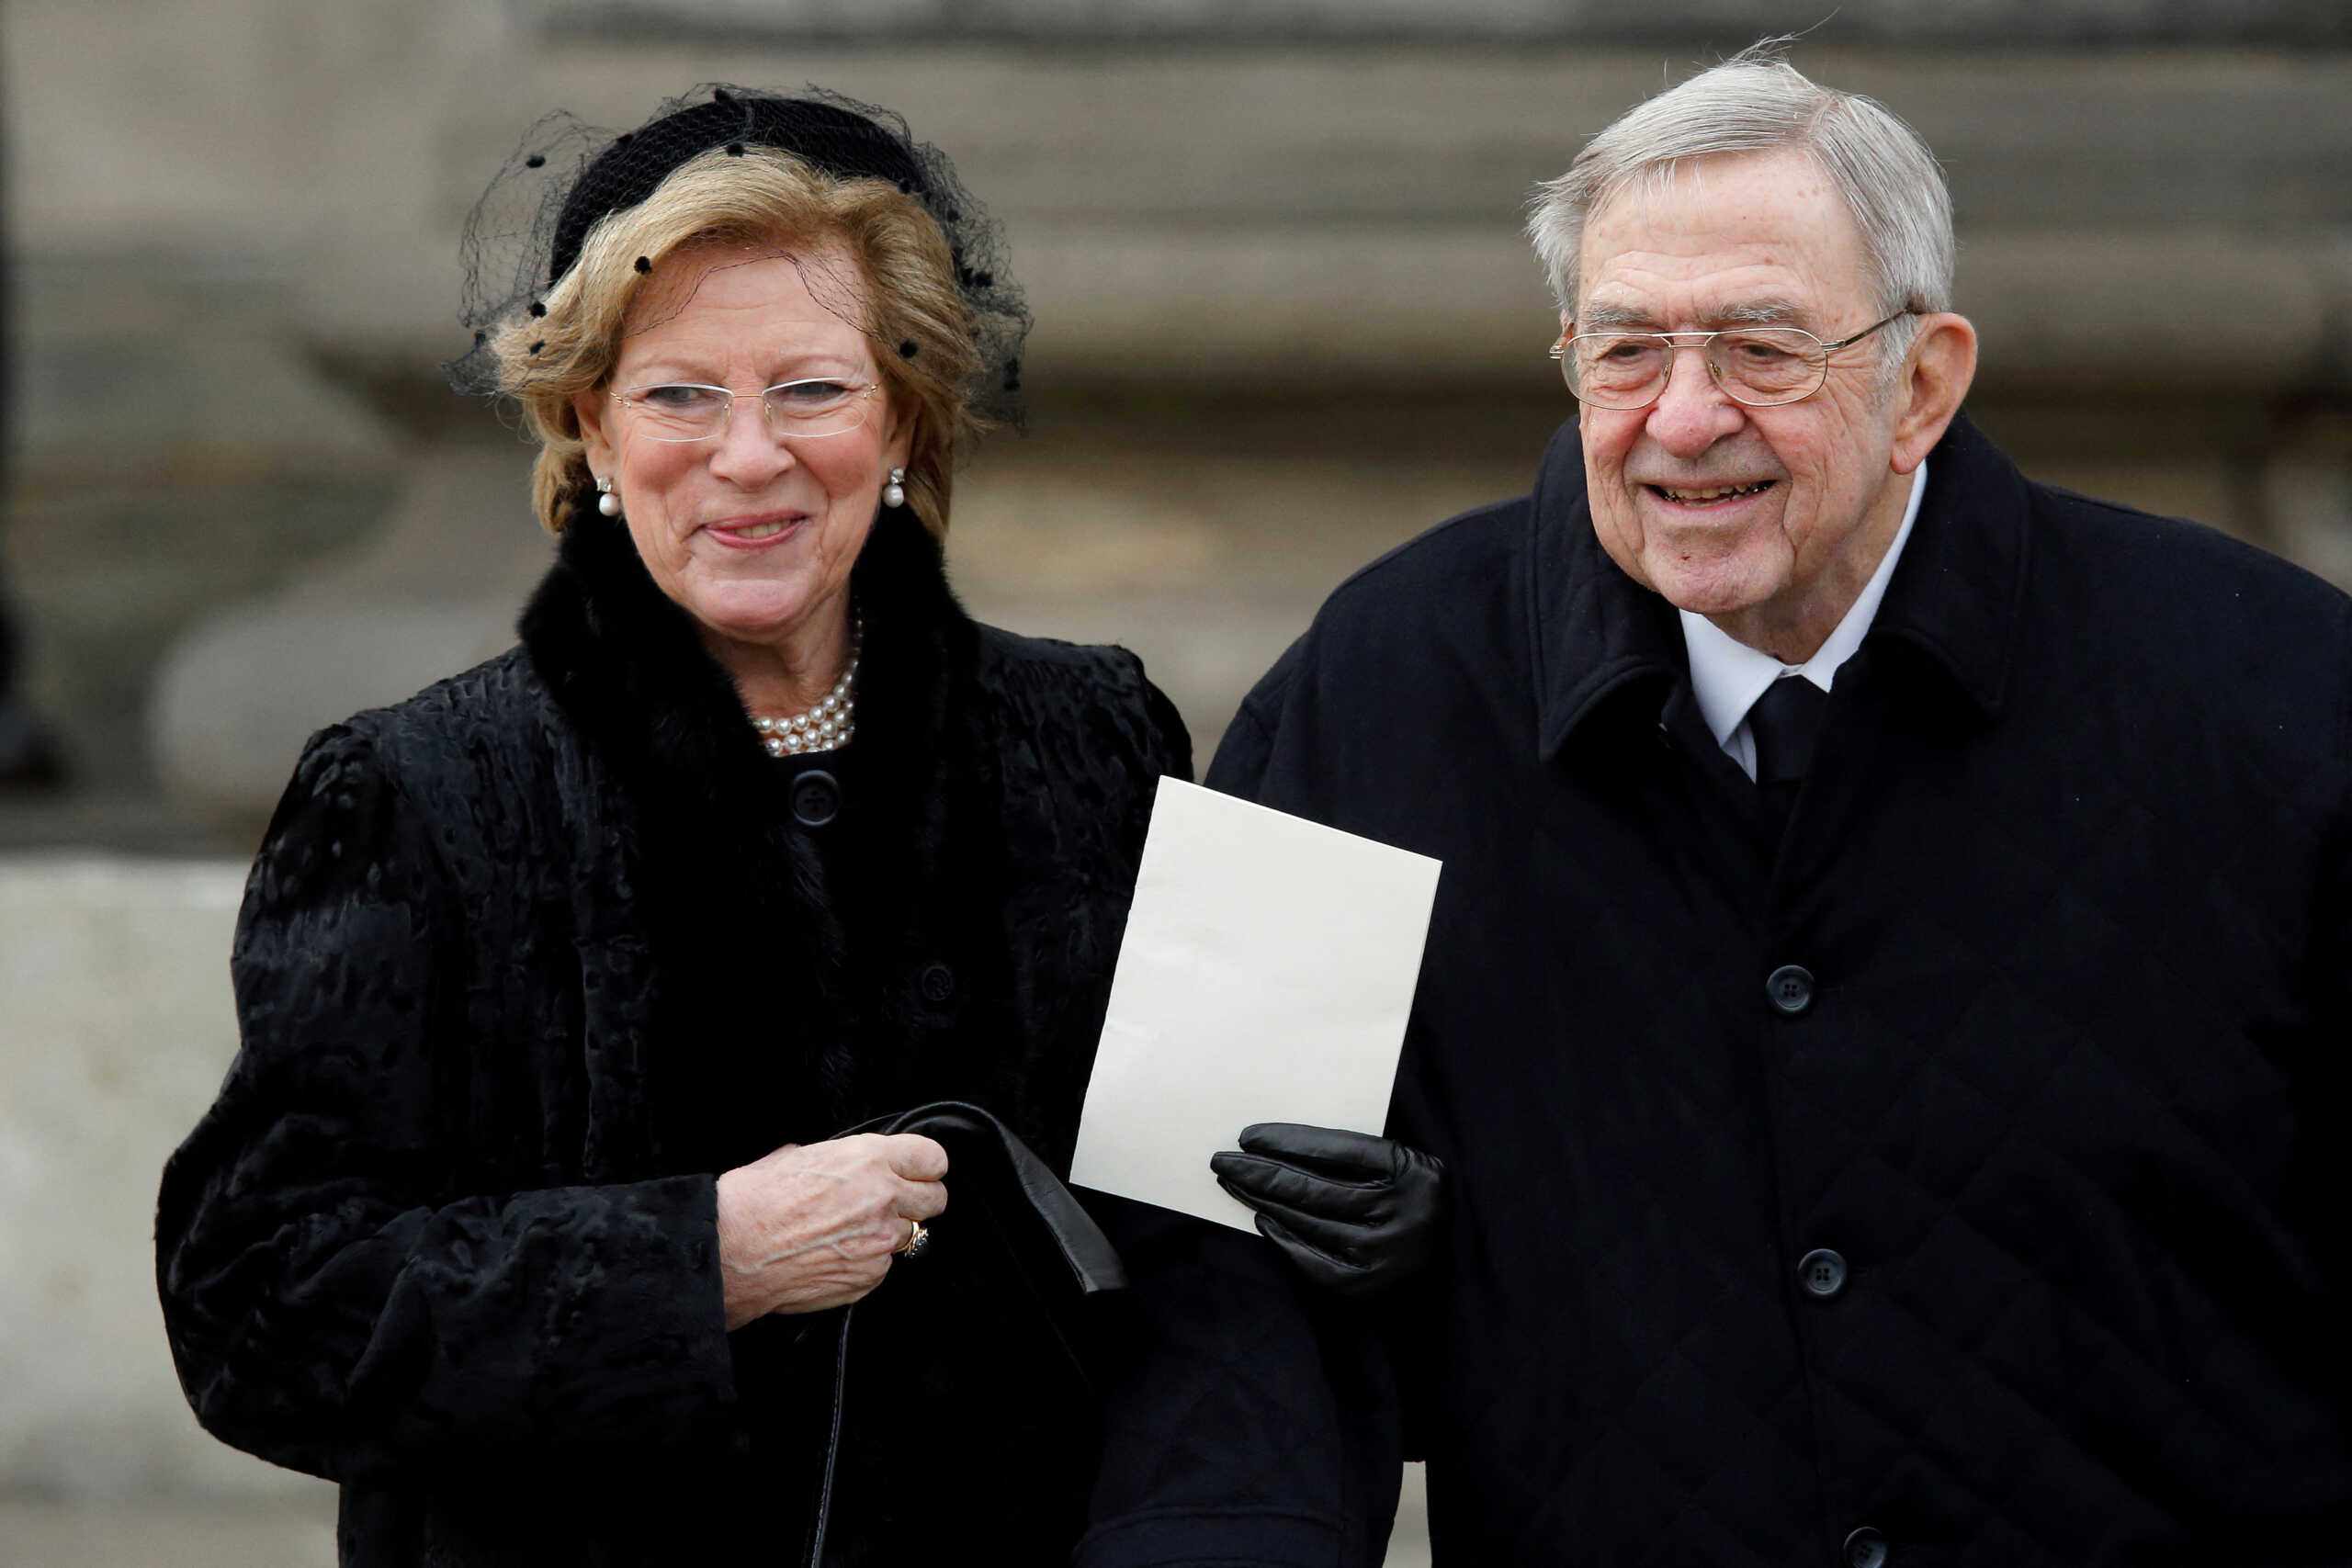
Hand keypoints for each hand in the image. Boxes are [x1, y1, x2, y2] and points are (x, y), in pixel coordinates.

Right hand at [714, 1133, 947, 1327]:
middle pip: (936, 1199)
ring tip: (849, 1233)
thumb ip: (839, 1159)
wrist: (731, 1252)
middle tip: (893, 1203)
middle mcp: (883, 1199)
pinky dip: (866, 1262)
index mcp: (869, 1159)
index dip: (924, 1166)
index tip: (917, 1172)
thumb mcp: (798, 1155)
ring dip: (887, 1233)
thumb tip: (845, 1165)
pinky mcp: (868, 1277)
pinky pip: (883, 1267)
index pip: (932, 1158)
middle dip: (918, 1200)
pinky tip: (835, 1256)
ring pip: (908, 1236)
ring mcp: (879, 1242)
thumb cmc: (753, 1201)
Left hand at [1210, 1123, 1444, 1299]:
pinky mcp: (1365, 1288)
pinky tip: (1262, 1218)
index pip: (1336, 1150)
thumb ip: (1358, 1158)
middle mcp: (1401, 1213)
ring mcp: (1383, 1255)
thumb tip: (1281, 1146)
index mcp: (1413, 1172)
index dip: (1287, 1141)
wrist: (1450, 1271)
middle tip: (1223, 1159)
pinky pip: (1309, 1258)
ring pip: (1306, 1221)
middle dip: (1261, 1171)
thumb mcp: (1402, 1169)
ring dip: (1263, 1200)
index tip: (1249, 1136)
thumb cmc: (1413, 1205)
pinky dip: (1282, 1237)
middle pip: (1313, 1188)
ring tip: (1234, 1183)